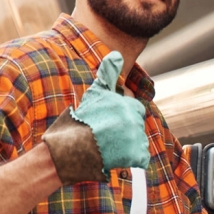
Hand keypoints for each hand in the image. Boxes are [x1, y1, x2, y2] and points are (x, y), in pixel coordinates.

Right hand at [42, 52, 149, 183]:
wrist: (71, 148)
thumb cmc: (80, 120)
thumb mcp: (94, 93)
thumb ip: (108, 73)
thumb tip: (118, 54)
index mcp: (127, 103)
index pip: (133, 107)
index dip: (120, 114)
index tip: (106, 121)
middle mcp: (134, 118)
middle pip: (136, 124)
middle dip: (124, 129)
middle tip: (105, 135)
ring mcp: (136, 137)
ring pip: (139, 140)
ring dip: (127, 144)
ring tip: (107, 146)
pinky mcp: (136, 155)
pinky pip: (141, 158)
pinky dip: (132, 159)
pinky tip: (116, 157)